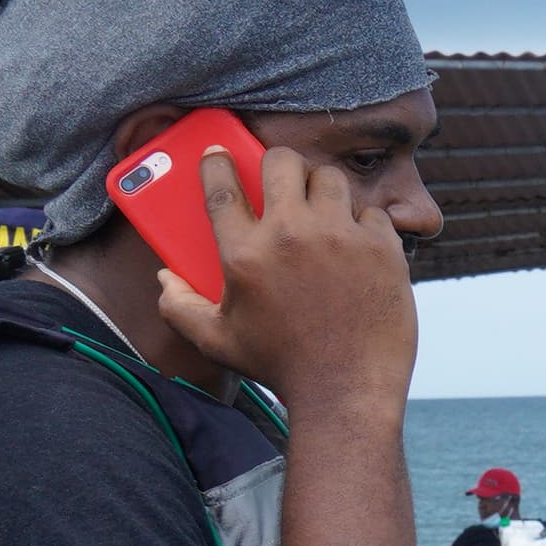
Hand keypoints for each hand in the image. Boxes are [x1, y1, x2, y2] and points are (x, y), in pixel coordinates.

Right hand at [152, 141, 415, 411]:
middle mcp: (290, 234)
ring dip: (323, 189)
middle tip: (283, 181)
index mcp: (244, 252)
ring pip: (329, 178)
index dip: (217, 162)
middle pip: (281, 162)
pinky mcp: (381, 248)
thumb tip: (164, 278)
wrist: (346, 392)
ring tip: (322, 210)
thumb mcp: (217, 341)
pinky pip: (372, 213)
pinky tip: (358, 245)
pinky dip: (364, 224)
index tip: (220, 153)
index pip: (221, 185)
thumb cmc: (281, 367)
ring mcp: (340, 237)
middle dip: (278, 165)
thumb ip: (180, 307)